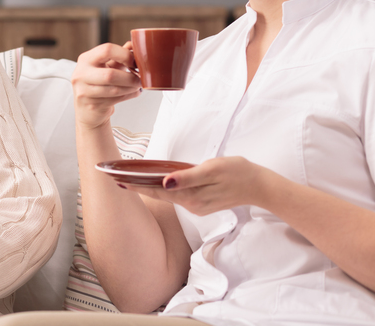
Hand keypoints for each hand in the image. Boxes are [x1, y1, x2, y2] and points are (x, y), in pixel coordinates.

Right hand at [72, 42, 141, 129]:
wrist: (87, 109)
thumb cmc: (97, 84)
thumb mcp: (106, 66)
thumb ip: (119, 55)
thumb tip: (134, 44)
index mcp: (85, 59)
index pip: (106, 50)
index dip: (125, 55)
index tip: (135, 61)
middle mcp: (81, 74)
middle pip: (110, 74)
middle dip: (130, 77)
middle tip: (139, 78)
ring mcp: (84, 91)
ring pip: (114, 89)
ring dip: (131, 87)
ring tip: (137, 85)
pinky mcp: (91, 105)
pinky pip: (115, 99)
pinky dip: (129, 95)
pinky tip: (133, 92)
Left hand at [128, 156, 275, 214]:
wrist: (260, 186)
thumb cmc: (238, 172)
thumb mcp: (213, 169)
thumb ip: (188, 177)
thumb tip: (166, 181)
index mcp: (191, 196)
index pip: (156, 190)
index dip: (136, 185)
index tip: (117, 180)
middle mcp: (191, 204)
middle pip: (158, 194)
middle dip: (136, 187)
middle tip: (114, 179)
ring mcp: (196, 206)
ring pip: (166, 195)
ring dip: (147, 188)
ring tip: (127, 181)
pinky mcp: (201, 203)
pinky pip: (176, 196)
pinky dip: (162, 190)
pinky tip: (152, 184)